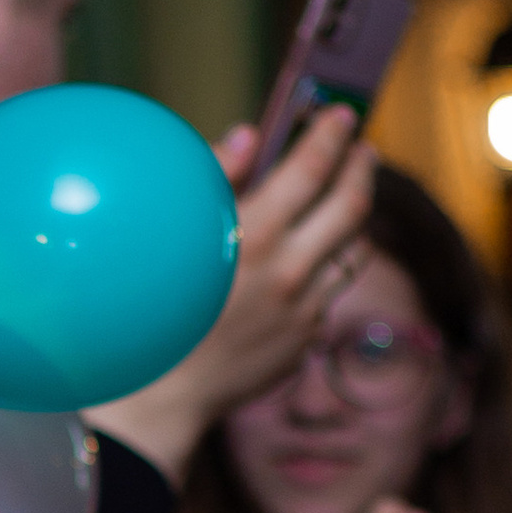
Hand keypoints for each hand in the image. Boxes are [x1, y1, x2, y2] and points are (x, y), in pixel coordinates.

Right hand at [88, 105, 374, 487]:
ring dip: (354, 219)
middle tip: (363, 148)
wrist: (158, 398)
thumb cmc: (148, 310)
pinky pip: (329, 293)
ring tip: (346, 199)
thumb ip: (216, 178)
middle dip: (362, 168)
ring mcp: (304, 312)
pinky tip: (307, 262)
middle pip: (352, 206)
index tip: (343, 114)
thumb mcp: (173, 237)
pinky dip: (326, 268)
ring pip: (353, 251)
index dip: (332, 133)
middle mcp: (290, 274)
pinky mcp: (304, 342)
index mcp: (255, 238)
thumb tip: (250, 135)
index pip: (313, 167)